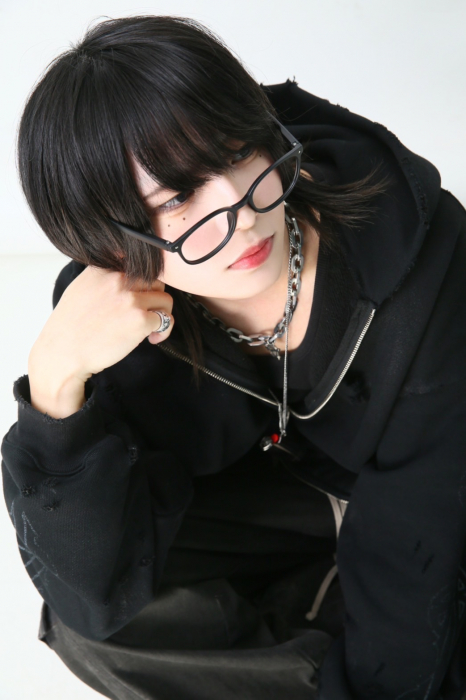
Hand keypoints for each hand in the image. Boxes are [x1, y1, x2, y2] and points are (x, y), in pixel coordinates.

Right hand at [28, 266, 173, 385]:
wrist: (63, 353)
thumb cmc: (70, 328)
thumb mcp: (81, 288)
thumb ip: (104, 278)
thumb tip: (126, 278)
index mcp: (104, 270)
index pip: (139, 266)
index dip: (144, 284)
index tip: (142, 297)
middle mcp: (119, 280)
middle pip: (156, 281)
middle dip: (155, 299)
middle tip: (146, 314)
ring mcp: (131, 299)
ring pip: (165, 299)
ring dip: (162, 314)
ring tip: (150, 329)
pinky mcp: (140, 319)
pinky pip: (167, 319)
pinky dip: (163, 331)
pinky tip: (151, 339)